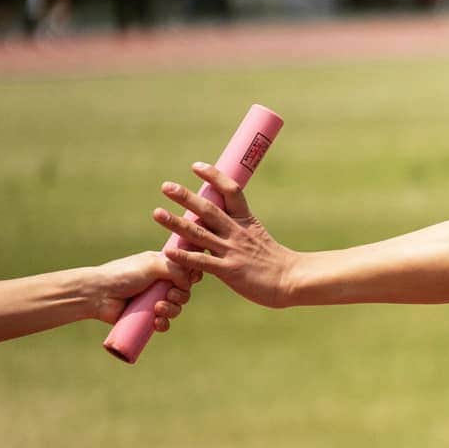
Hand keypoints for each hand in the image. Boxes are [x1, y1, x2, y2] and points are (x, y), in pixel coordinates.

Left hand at [93, 251, 197, 330]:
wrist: (99, 294)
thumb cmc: (123, 274)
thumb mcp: (152, 264)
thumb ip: (175, 269)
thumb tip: (190, 282)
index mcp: (162, 266)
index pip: (185, 271)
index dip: (191, 276)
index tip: (190, 279)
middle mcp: (159, 283)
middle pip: (185, 292)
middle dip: (181, 295)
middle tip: (169, 295)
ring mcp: (154, 300)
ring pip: (176, 309)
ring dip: (171, 310)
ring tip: (157, 309)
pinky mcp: (147, 317)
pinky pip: (164, 323)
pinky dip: (163, 324)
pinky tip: (156, 322)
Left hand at [153, 163, 294, 308]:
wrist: (291, 280)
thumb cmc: (275, 262)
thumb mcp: (257, 237)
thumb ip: (237, 229)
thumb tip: (217, 222)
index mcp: (245, 221)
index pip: (230, 190)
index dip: (213, 176)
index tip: (196, 166)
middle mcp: (236, 232)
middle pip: (208, 208)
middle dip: (186, 196)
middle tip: (166, 186)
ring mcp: (231, 251)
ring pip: (199, 233)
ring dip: (176, 222)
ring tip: (157, 213)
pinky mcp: (229, 271)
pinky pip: (202, 262)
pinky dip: (184, 256)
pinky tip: (167, 251)